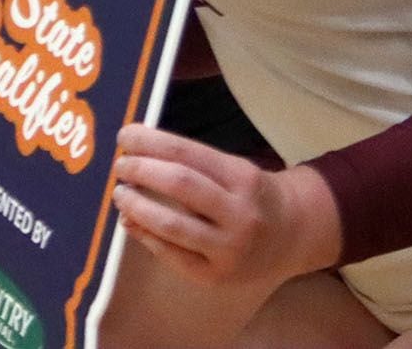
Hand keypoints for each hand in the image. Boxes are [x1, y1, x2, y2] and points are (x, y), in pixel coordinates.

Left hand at [109, 129, 338, 288]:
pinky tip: (130, 223)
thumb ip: (193, 162)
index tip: (125, 134)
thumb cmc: (252, 194)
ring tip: (120, 194)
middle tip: (120, 165)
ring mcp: (228, 249)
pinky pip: (173, 256)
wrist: (291, 236)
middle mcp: (239, 213)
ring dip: (138, 207)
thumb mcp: (234, 169)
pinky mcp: (217, 277)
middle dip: (142, 171)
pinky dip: (146, 237)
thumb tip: (137, 152)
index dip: (151, 142)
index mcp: (242, 177)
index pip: (187, 152)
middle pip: (180, 185)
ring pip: (173, 225)